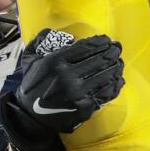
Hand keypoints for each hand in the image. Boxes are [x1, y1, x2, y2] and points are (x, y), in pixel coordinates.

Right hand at [0, 29, 124, 150]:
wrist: (30, 116)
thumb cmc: (32, 85)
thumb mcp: (29, 58)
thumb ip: (42, 40)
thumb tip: (63, 34)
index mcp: (55, 62)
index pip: (85, 47)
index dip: (99, 42)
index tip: (106, 39)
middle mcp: (68, 76)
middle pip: (99, 60)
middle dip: (111, 51)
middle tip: (117, 48)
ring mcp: (77, 93)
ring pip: (105, 76)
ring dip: (116, 66)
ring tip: (119, 62)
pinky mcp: (84, 108)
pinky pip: (105, 93)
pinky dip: (115, 85)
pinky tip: (118, 79)